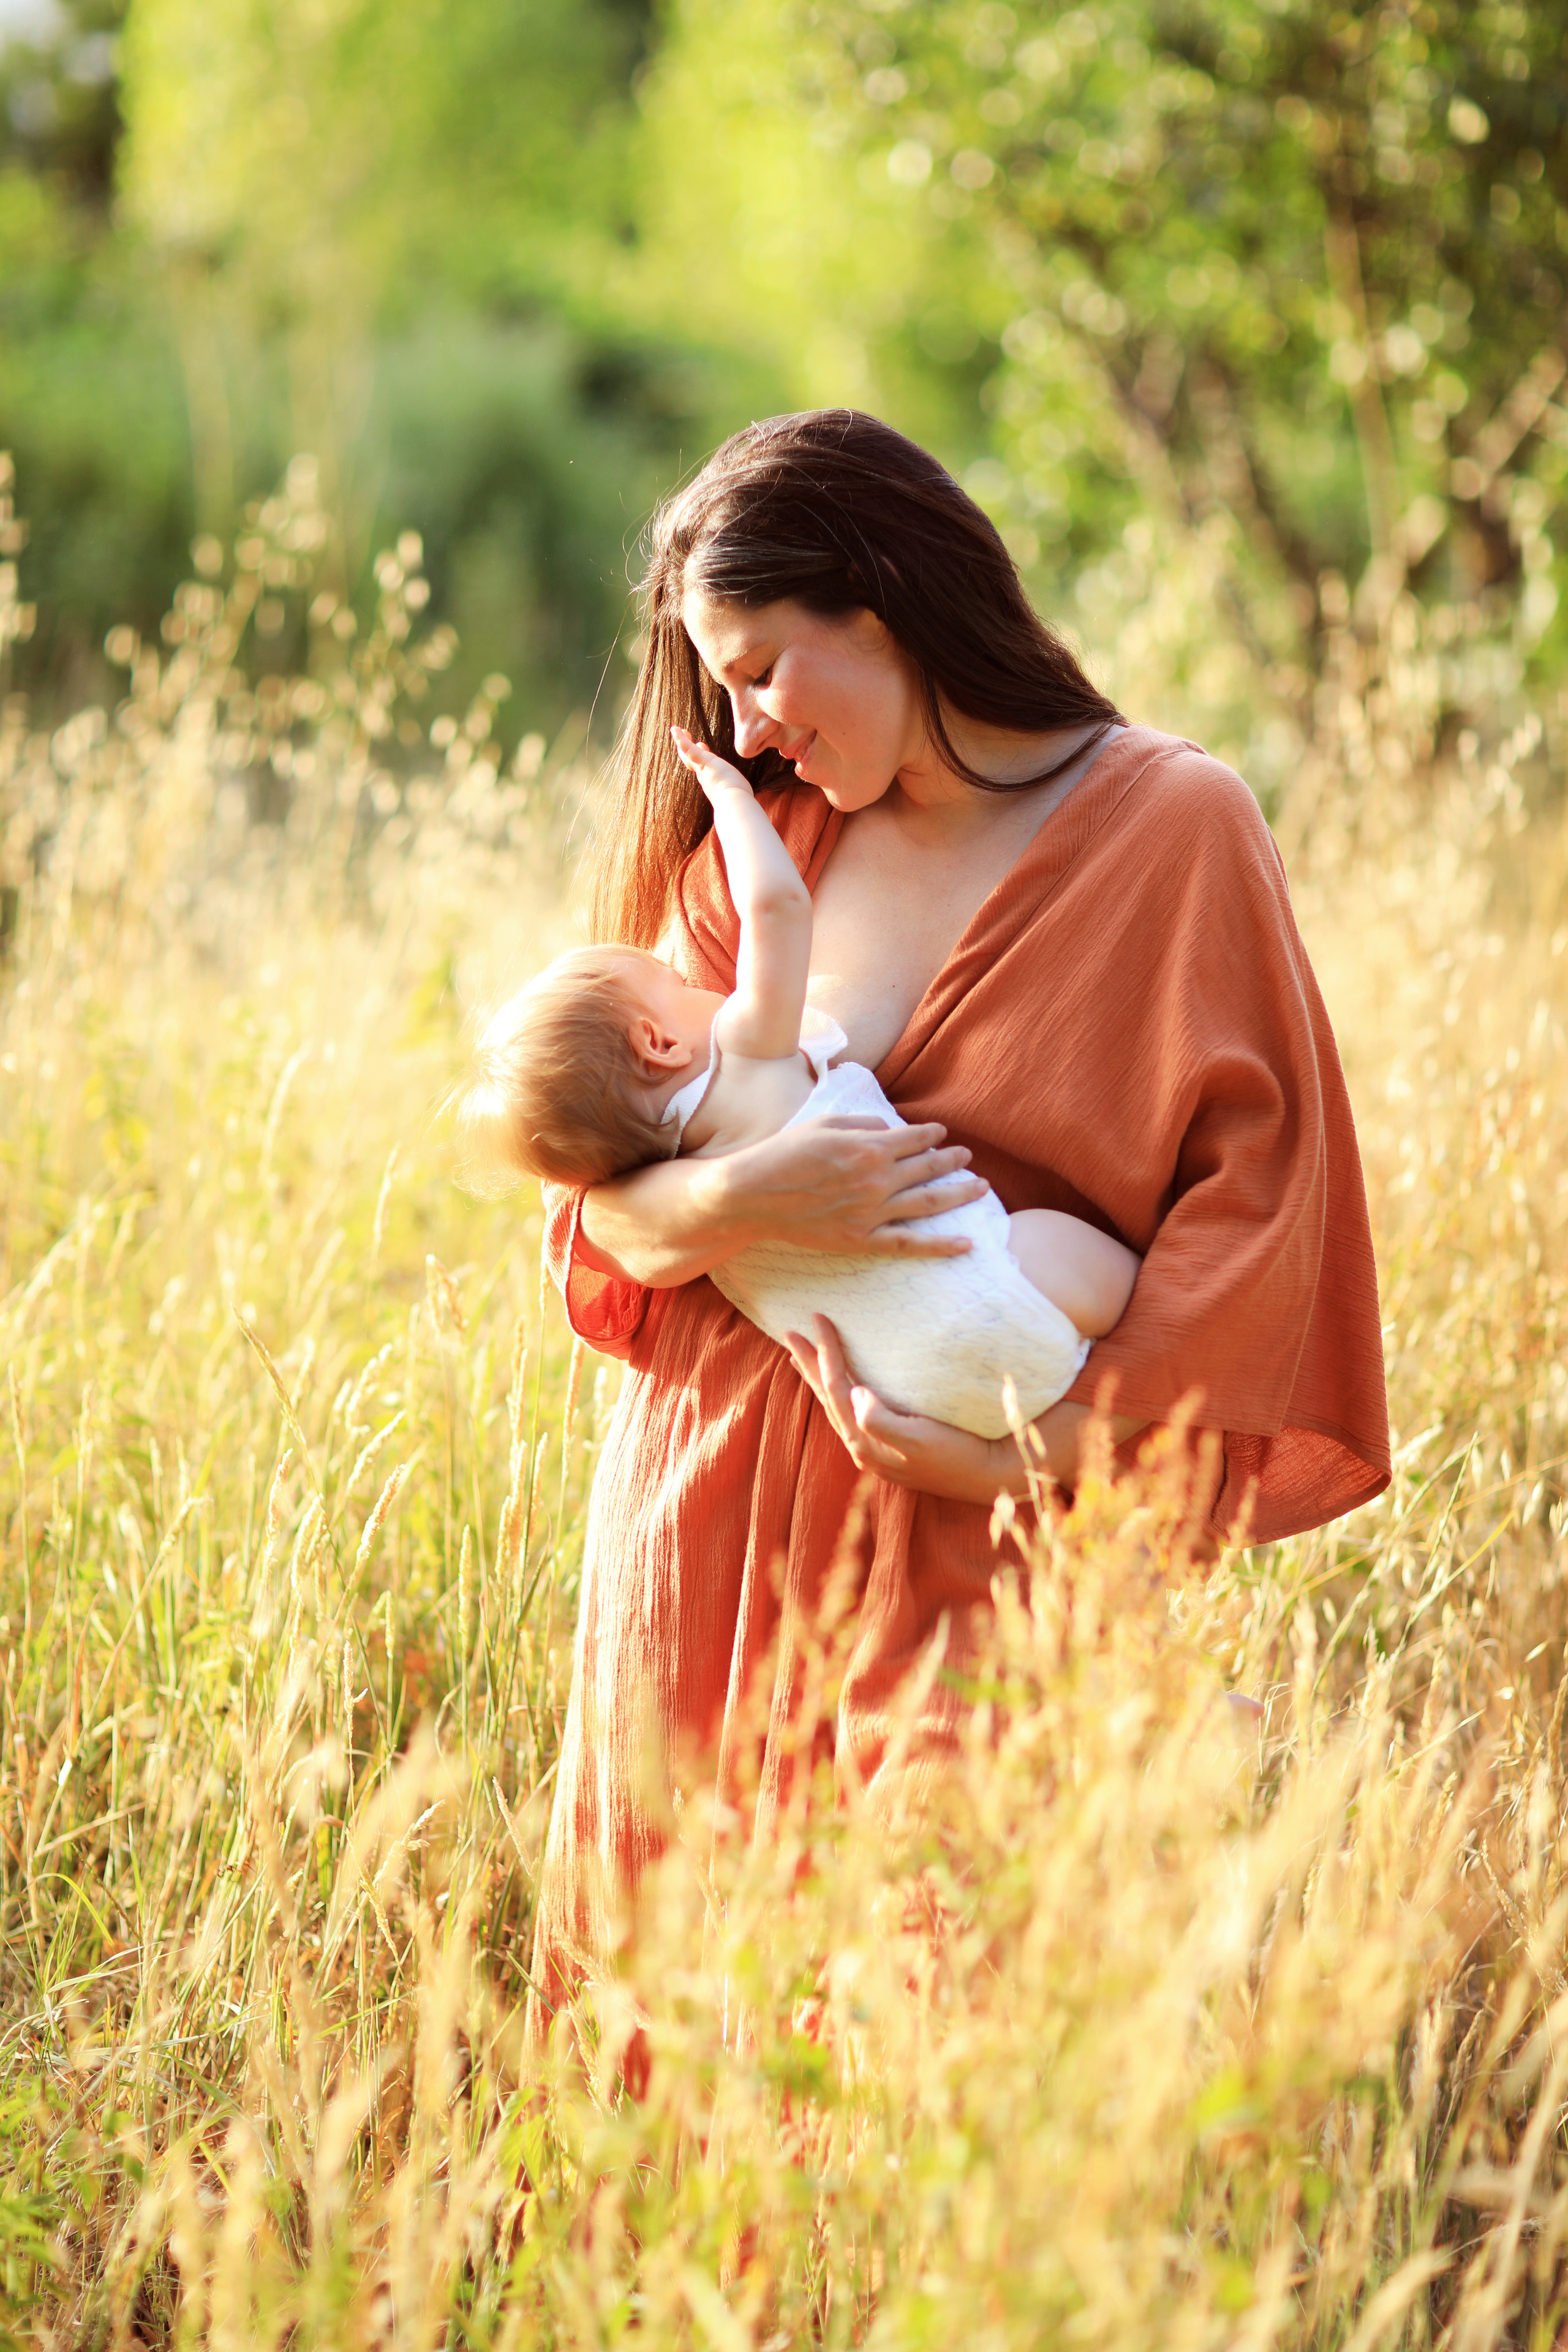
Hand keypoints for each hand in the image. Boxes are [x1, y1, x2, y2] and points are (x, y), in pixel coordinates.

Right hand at [671, 724, 751, 801]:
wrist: (734, 804)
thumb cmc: (740, 802)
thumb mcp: (739, 793)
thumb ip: (739, 792)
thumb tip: (748, 801)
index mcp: (712, 782)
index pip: (704, 767)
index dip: (702, 756)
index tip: (703, 746)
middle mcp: (704, 776)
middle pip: (692, 760)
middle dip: (687, 749)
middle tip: (685, 736)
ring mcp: (703, 769)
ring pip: (688, 753)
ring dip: (682, 742)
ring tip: (676, 730)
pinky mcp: (704, 762)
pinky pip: (689, 749)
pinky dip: (681, 739)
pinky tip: (675, 729)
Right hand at [727, 1115, 986, 1257]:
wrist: (753, 1195)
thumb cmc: (784, 1154)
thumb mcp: (824, 1124)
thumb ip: (864, 1124)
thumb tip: (891, 1130)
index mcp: (868, 1147)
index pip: (915, 1138)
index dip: (932, 1135)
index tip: (941, 1134)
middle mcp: (877, 1179)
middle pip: (928, 1168)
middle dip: (952, 1160)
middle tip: (967, 1156)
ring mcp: (872, 1212)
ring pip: (928, 1203)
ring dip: (959, 1193)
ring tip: (981, 1187)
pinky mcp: (862, 1239)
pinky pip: (910, 1243)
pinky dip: (941, 1245)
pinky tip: (966, 1243)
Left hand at [783, 1315, 1028, 1504]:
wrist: (989, 1474)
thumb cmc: (957, 1455)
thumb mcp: (920, 1440)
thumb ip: (882, 1421)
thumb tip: (855, 1395)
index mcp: (865, 1442)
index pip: (837, 1389)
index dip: (826, 1353)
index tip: (819, 1319)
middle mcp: (864, 1447)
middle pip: (827, 1397)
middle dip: (809, 1364)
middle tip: (789, 1333)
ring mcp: (876, 1447)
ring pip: (836, 1406)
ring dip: (819, 1378)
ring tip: (804, 1357)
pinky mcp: (890, 1445)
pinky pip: (852, 1413)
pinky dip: (839, 1393)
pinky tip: (842, 1386)